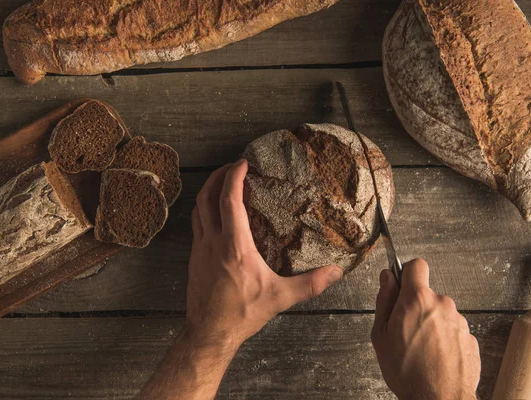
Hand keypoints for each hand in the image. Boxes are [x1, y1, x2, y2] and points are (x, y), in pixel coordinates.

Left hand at [186, 159, 343, 350]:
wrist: (209, 333)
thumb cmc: (241, 314)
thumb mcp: (280, 298)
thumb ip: (310, 284)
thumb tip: (336, 272)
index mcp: (234, 246)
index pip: (229, 200)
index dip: (234, 177)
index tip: (243, 163)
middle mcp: (213, 242)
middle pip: (206, 197)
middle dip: (217, 176)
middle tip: (232, 167)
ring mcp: (200, 249)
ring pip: (197, 209)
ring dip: (208, 192)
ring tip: (222, 184)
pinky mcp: (194, 258)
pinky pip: (196, 225)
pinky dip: (204, 210)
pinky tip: (216, 216)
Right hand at [371, 259, 480, 399]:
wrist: (439, 399)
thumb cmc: (406, 371)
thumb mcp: (380, 335)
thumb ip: (384, 300)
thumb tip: (387, 278)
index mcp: (417, 299)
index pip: (416, 265)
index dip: (407, 273)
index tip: (401, 285)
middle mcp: (442, 304)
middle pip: (427, 294)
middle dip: (416, 307)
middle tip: (404, 331)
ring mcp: (459, 321)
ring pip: (440, 314)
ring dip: (431, 325)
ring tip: (420, 350)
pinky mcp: (470, 338)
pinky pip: (452, 331)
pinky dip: (444, 340)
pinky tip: (435, 358)